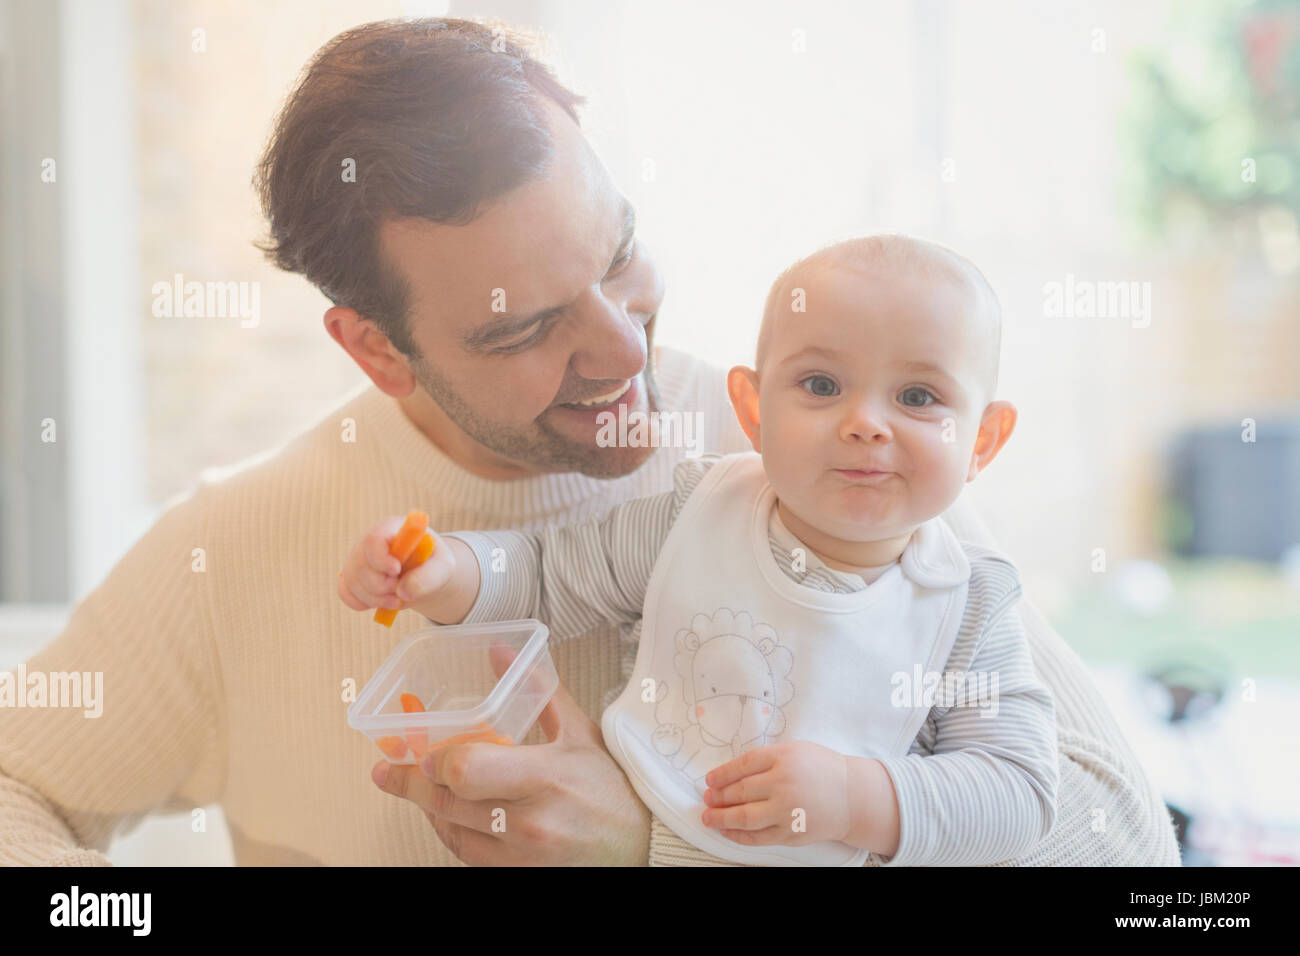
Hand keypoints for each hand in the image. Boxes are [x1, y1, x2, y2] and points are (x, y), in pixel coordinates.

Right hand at [337, 515, 461, 619]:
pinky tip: (379, 602)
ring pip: (352, 581)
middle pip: (361, 565)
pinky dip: (361, 603)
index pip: (374, 539)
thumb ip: (428, 576)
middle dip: (381, 586)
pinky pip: (345, 592)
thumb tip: (402, 591)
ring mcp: (356, 558)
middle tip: (401, 593)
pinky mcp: (350, 576)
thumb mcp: (443, 567)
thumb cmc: (434, 564)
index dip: (381, 559)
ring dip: (375, 599)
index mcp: (392, 529)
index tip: (397, 571)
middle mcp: (368, 541)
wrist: (425, 573)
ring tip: (397, 600)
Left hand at [369, 675, 651, 864]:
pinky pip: (467, 854)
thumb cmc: (613, 790)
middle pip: (448, 803)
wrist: (641, 849)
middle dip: (411, 784)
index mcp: (546, 778)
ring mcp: (521, 857)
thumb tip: (499, 649)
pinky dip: (450, 831)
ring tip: (412, 786)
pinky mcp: (516, 876)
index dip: (435, 760)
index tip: (422, 748)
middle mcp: (530, 823)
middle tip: (389, 769)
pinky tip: (445, 813)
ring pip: (451, 831)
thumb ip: (538, 688)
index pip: (467, 771)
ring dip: (427, 808)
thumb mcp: (580, 732)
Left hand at [700, 740, 853, 845]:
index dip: (722, 774)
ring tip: (708, 817)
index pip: (742, 765)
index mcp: (783, 758)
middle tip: (706, 798)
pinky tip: (727, 831)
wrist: (852, 796)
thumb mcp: (795, 751)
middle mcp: (783, 784)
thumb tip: (731, 773)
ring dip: (721, 818)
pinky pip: (757, 837)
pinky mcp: (790, 833)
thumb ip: (766, 759)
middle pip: (740, 791)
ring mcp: (786, 811)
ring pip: (744, 817)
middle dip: (718, 797)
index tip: (709, 780)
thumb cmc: (822, 770)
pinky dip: (738, 835)